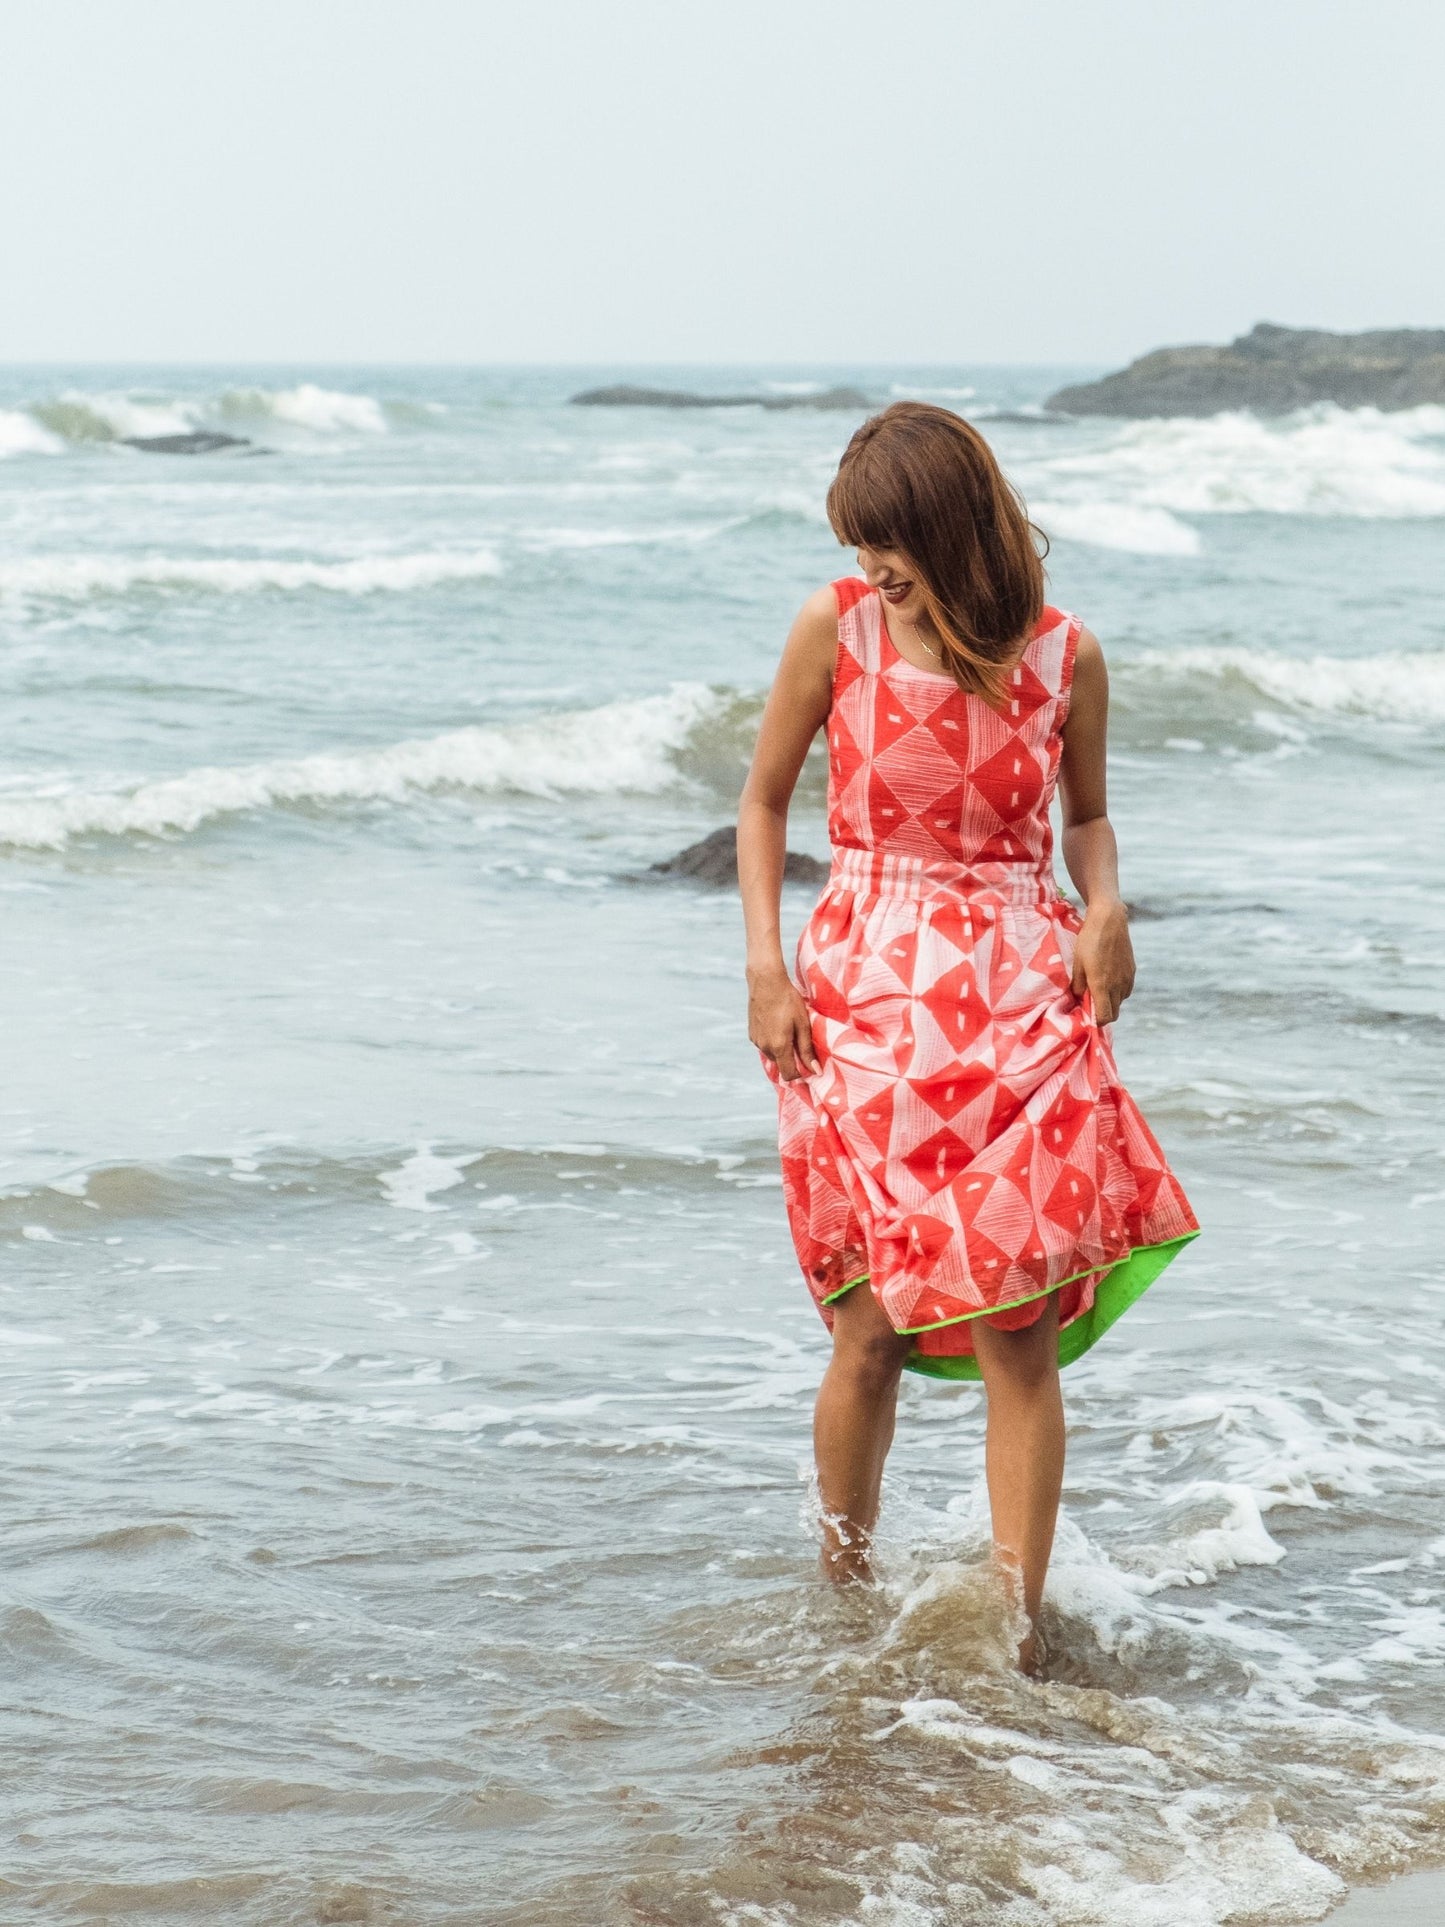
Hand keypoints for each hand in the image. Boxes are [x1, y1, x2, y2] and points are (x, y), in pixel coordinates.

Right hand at [747, 962, 818, 1080]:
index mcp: (779, 1046)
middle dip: (792, 1060)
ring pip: (773, 1055)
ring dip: (782, 1050)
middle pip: (781, 1065)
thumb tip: (815, 1071)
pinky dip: (773, 1042)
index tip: (810, 1065)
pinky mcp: (751, 1034)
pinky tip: (779, 1025)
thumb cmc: (788, 1001)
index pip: (789, 1075)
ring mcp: (756, 1041)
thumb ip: (807, 1050)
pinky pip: (765, 1045)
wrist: (766, 982)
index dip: (800, 1074)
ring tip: (790, 1030)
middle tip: (802, 1041)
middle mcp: (765, 1047)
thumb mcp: (803, 1024)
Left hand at [1071, 900, 1134, 1025]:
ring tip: (1097, 988)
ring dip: (1110, 1001)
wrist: (1110, 920)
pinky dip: (1117, 991)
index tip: (1086, 1015)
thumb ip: (1077, 985)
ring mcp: (1127, 979)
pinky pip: (1125, 990)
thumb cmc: (1089, 941)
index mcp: (1102, 986)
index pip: (1105, 1017)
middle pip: (1114, 1013)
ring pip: (1120, 1001)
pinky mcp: (1132, 971)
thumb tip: (1077, 1000)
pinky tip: (1107, 978)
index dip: (1096, 1021)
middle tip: (1089, 1003)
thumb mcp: (1077, 963)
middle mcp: (1118, 986)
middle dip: (1103, 1013)